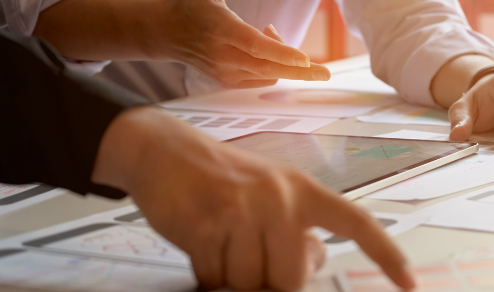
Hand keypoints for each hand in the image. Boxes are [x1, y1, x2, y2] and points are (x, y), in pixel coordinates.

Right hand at [91, 107, 414, 291]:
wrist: (165, 149)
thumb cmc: (223, 178)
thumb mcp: (271, 192)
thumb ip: (298, 226)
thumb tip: (315, 261)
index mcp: (302, 189)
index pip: (355, 223)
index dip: (384, 253)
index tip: (407, 281)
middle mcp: (279, 196)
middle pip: (290, 277)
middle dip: (267, 278)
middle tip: (246, 251)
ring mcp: (243, 209)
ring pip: (250, 282)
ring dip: (231, 274)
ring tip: (221, 241)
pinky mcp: (207, 224)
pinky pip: (215, 276)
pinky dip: (206, 271)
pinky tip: (202, 243)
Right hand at [151, 0, 329, 87]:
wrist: (167, 31)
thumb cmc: (195, 8)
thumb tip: (268, 19)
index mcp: (222, 29)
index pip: (256, 46)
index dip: (282, 53)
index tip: (305, 59)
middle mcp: (223, 55)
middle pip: (268, 67)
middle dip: (300, 71)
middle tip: (325, 73)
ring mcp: (224, 72)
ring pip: (268, 73)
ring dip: (283, 58)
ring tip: (272, 33)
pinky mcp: (227, 82)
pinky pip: (261, 78)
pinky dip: (273, 65)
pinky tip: (267, 47)